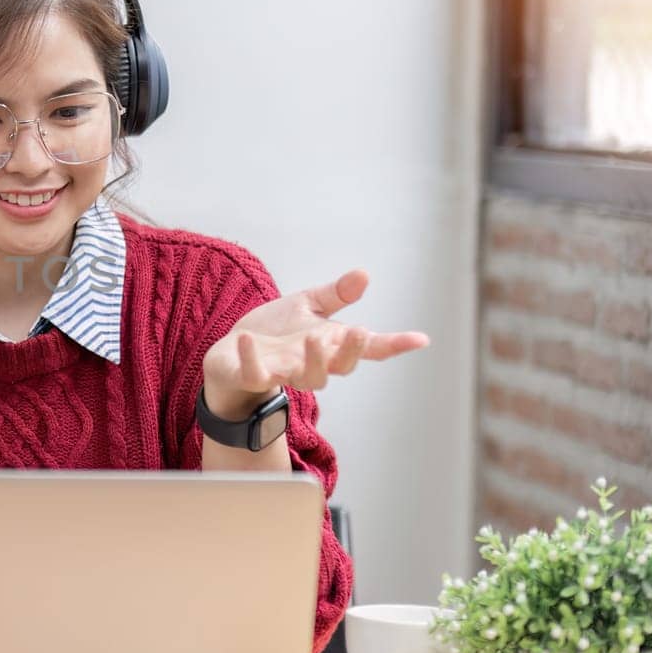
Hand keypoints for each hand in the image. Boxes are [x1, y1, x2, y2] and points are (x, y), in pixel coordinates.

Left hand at [201, 268, 428, 419]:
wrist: (230, 353)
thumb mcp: (306, 306)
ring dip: (313, 360)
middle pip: (340, 367)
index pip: (367, 348)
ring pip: (308, 378)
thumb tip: (364, 274)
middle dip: (350, 351)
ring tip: (314, 338)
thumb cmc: (275, 333)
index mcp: (329, 346)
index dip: (394, 345)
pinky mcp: (252, 377)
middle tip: (359, 331)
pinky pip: (255, 373)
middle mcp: (312, 364)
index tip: (421, 339)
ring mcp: (284, 374)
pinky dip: (251, 357)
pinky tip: (247, 337)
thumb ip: (335, 295)